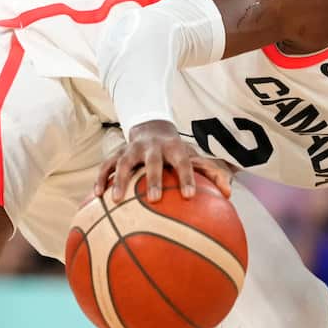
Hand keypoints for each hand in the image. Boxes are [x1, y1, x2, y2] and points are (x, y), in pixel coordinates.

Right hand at [94, 120, 232, 202]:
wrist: (151, 127)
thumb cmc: (176, 150)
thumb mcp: (193, 156)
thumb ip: (212, 174)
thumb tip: (230, 195)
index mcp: (174, 147)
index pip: (183, 161)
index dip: (187, 177)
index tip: (190, 196)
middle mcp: (152, 147)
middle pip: (153, 161)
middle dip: (154, 178)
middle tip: (156, 199)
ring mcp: (132, 149)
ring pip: (123, 162)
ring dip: (120, 180)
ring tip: (116, 200)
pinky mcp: (117, 153)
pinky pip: (105, 166)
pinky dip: (101, 178)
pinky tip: (97, 195)